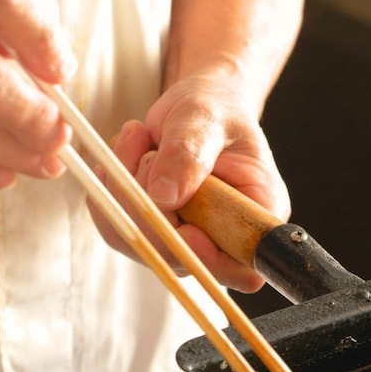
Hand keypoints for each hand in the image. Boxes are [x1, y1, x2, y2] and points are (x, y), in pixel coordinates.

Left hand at [96, 71, 291, 291]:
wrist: (201, 108)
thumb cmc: (215, 109)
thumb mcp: (205, 118)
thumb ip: (188, 153)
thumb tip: (166, 196)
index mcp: (260, 215)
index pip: (240, 262)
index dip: (206, 254)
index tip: (177, 213)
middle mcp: (229, 240)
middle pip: (184, 260)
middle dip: (150, 208)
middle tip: (144, 148)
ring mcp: (191, 244)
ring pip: (143, 246)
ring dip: (125, 191)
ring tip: (137, 138)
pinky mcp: (158, 237)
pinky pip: (119, 232)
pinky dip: (110, 191)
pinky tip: (125, 154)